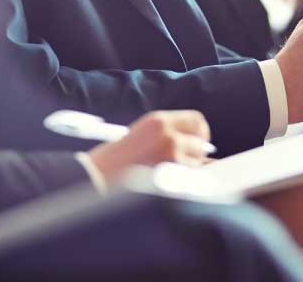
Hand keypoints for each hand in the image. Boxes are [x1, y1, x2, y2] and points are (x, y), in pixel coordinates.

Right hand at [87, 110, 212, 181]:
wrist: (100, 176)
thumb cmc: (119, 158)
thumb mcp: (144, 132)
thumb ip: (170, 133)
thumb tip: (202, 145)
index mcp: (159, 120)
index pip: (197, 120)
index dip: (200, 132)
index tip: (198, 141)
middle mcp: (168, 135)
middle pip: (200, 143)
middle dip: (195, 154)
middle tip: (181, 162)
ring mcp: (172, 156)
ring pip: (198, 163)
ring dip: (190, 169)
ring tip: (169, 173)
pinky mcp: (172, 175)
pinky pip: (191, 178)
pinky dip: (187, 181)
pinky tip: (172, 181)